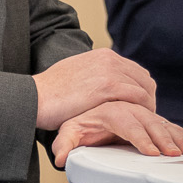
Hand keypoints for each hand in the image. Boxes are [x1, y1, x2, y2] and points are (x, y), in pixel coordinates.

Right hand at [33, 48, 155, 129]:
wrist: (36, 97)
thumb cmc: (51, 93)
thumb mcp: (76, 74)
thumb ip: (93, 77)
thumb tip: (101, 89)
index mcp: (103, 56)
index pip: (135, 72)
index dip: (140, 92)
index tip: (137, 110)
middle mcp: (110, 59)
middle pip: (144, 80)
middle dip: (147, 101)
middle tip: (142, 120)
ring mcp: (110, 71)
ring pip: (145, 90)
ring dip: (146, 108)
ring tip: (140, 126)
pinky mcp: (108, 86)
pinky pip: (138, 99)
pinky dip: (141, 112)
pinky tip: (135, 124)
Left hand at [49, 102, 182, 167]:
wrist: (86, 99)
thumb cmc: (78, 118)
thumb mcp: (69, 130)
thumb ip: (65, 143)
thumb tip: (61, 159)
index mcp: (112, 110)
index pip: (129, 124)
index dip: (141, 139)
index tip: (152, 154)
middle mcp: (130, 107)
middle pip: (150, 123)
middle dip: (164, 140)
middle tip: (175, 156)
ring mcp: (142, 111)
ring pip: (163, 123)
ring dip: (179, 137)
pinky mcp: (151, 117)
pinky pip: (170, 125)